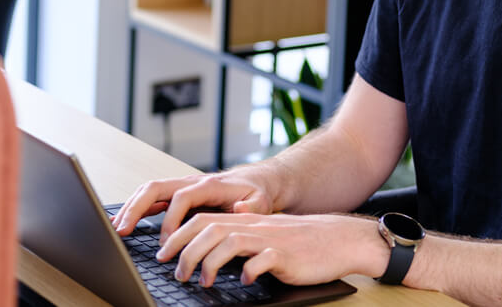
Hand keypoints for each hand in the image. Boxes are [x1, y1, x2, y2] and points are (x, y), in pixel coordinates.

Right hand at [111, 169, 276, 239]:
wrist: (258, 181)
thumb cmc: (258, 192)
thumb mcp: (261, 200)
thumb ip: (252, 207)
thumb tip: (239, 209)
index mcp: (208, 184)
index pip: (180, 197)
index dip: (170, 219)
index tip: (165, 242)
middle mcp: (191, 182)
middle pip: (156, 187)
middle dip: (136, 208)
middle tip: (122, 229)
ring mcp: (183, 186)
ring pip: (149, 191)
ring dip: (131, 207)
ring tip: (117, 227)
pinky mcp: (179, 194)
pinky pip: (153, 198)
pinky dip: (136, 207)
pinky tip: (124, 220)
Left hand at [156, 212, 387, 287]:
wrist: (338, 241)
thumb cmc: (299, 244)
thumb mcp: (263, 238)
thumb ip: (238, 242)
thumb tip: (206, 259)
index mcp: (244, 221)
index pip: (202, 220)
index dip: (178, 235)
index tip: (162, 254)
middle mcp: (253, 226)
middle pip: (209, 228)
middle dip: (185, 249)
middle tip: (175, 271)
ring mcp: (269, 239)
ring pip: (230, 241)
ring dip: (209, 262)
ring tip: (202, 282)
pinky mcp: (286, 254)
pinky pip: (262, 260)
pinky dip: (249, 271)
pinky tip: (244, 281)